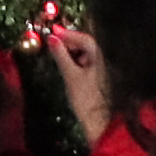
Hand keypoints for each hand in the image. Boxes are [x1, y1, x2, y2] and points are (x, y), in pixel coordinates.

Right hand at [42, 22, 114, 141]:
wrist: (100, 124)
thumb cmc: (86, 99)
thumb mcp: (70, 75)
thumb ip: (61, 55)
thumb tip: (51, 38)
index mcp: (100, 57)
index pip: (84, 38)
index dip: (68, 34)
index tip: (53, 32)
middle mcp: (104, 60)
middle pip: (86, 44)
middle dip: (69, 42)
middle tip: (52, 43)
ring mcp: (103, 70)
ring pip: (86, 54)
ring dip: (72, 52)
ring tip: (57, 55)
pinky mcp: (100, 79)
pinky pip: (87, 63)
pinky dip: (76, 62)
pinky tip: (67, 67)